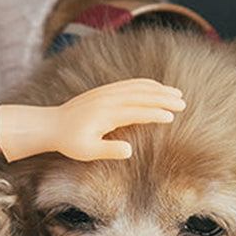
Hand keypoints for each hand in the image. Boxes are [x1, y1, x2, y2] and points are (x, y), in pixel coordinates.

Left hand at [0, 79, 185, 161]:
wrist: (52, 125)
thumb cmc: (70, 142)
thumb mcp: (87, 152)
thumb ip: (109, 150)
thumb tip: (129, 150)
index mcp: (106, 114)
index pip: (136, 112)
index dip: (155, 114)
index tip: (172, 117)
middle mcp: (108, 99)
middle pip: (141, 95)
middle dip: (164, 98)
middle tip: (183, 104)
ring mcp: (106, 92)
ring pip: (137, 87)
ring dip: (158, 89)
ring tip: (177, 94)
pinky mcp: (105, 91)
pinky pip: (129, 84)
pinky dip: (146, 84)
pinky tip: (157, 88)